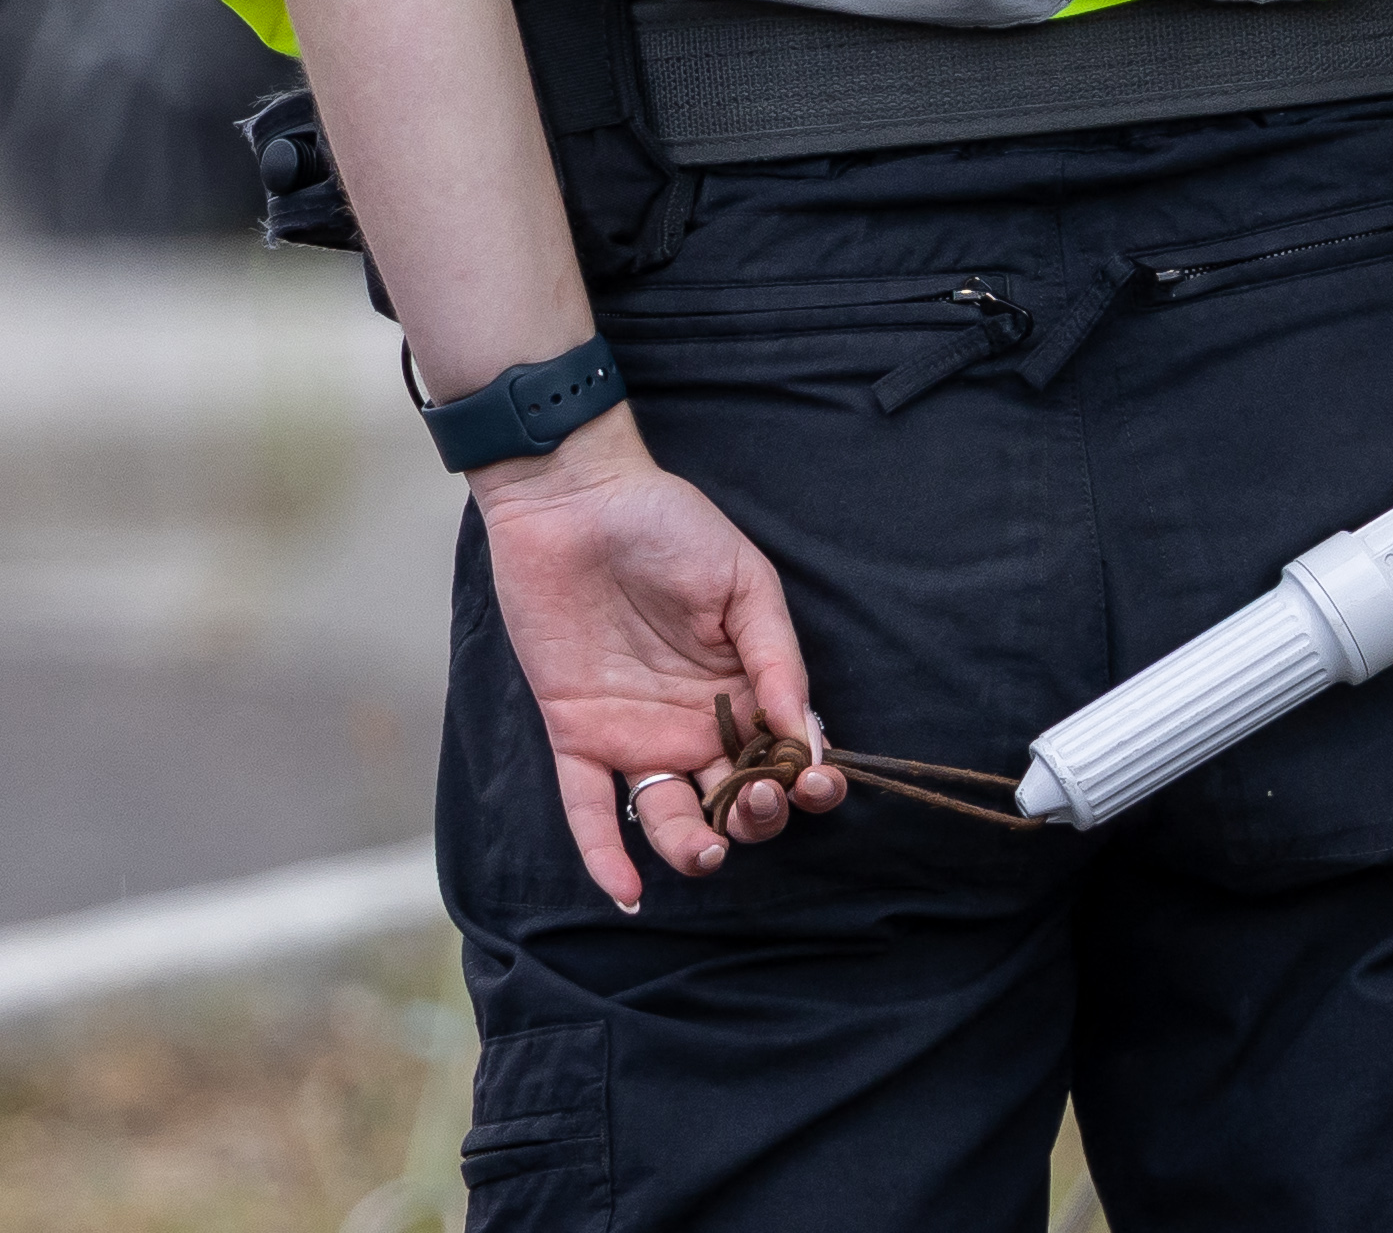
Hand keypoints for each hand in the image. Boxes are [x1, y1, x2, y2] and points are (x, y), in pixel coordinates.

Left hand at [470, 409, 844, 908]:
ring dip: (693, 844)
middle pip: (735, 797)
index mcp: (747, 686)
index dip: (807, 779)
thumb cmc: (671, 526)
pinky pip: (589, 808)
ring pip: (670, 814)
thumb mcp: (744, 581)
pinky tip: (628, 892)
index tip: (815, 783)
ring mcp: (636, 734)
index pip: (786, 753)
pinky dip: (605, 854)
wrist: (577, 501)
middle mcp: (697, 722)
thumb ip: (775, 656)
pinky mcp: (576, 734)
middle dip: (755, 816)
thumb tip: (804, 730)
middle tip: (756, 802)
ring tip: (707, 852)